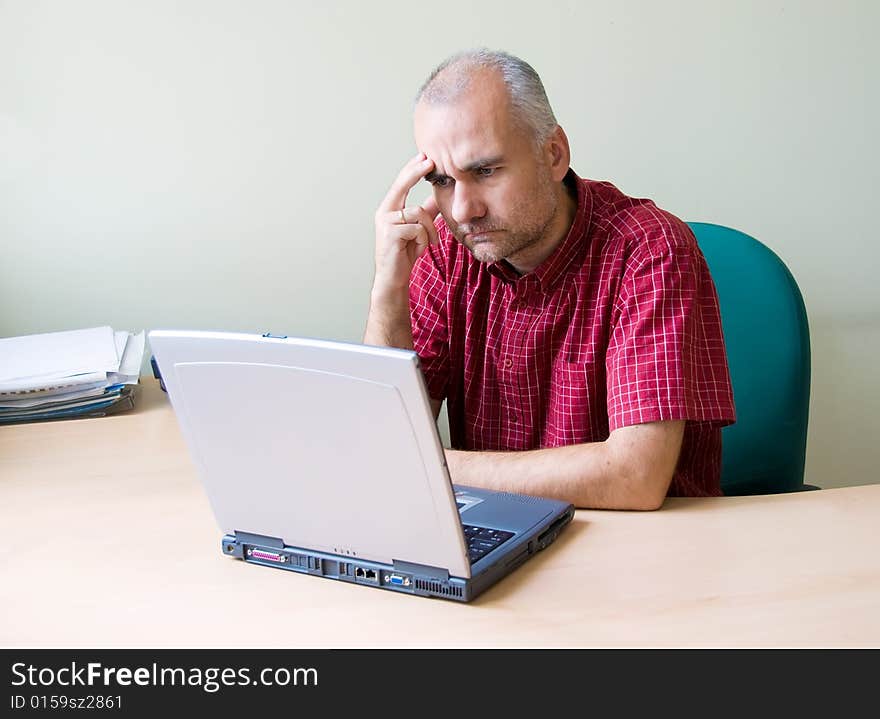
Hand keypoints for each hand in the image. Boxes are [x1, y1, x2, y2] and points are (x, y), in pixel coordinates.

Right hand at [372, 153, 440, 293]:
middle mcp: (384, 212)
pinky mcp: (390, 234)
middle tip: (430, 160)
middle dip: (416, 171)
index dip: (413, 169)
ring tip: (427, 242)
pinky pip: (417, 228)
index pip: (401, 183)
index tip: (425, 156)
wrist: (394, 277)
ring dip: (429, 229)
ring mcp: (385, 222)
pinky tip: (418, 249)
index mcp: (389, 208)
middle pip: (402, 185)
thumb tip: (437, 197)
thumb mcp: (418, 229)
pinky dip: (423, 239)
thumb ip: (426, 213)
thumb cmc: (404, 253)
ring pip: (418, 213)